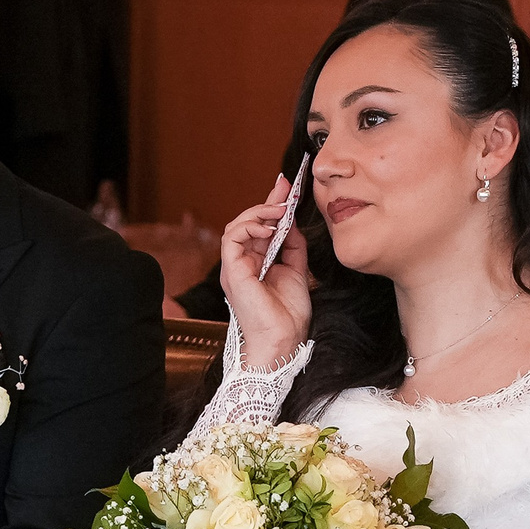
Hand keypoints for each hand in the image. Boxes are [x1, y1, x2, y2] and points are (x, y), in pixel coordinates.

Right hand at [217, 172, 313, 369]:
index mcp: (256, 264)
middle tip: (286, 188)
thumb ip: (293, 246)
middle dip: (267, 202)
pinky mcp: (233, 271)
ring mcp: (235, 267)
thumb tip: (292, 220)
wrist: (283, 340)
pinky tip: (268, 228)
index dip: (272, 205)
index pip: (260, 228)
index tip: (287, 187)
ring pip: (236, 226)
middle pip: (248, 223)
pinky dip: (248, 227)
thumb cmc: (287, 316)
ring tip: (279, 211)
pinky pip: (232, 238)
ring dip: (258, 213)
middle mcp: (242, 263)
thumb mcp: (297, 271)